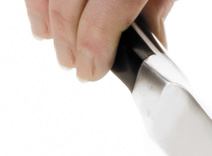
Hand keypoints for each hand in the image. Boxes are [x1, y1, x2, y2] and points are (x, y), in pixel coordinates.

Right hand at [25, 0, 174, 81]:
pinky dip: (38, 5)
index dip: (93, 50)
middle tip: (77, 69)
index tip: (90, 73)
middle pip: (68, 8)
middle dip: (69, 44)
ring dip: (49, 24)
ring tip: (57, 50)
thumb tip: (150, 49)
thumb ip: (154, 14)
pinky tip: (43, 23)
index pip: (102, 18)